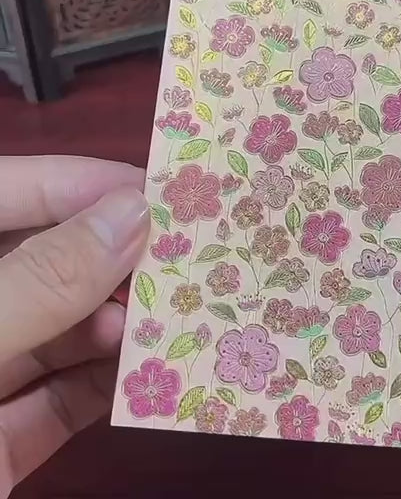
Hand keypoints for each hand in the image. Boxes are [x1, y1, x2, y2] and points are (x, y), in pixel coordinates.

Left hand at [0, 157, 148, 495]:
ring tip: (171, 312)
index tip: (153, 186)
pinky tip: (150, 368)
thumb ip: (36, 283)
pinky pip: (57, 402)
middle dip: (107, 253)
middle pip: (34, 262)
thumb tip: (130, 216)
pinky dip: (105, 383)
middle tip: (181, 250)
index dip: (72, 182)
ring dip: (115, 321)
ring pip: (52, 332)